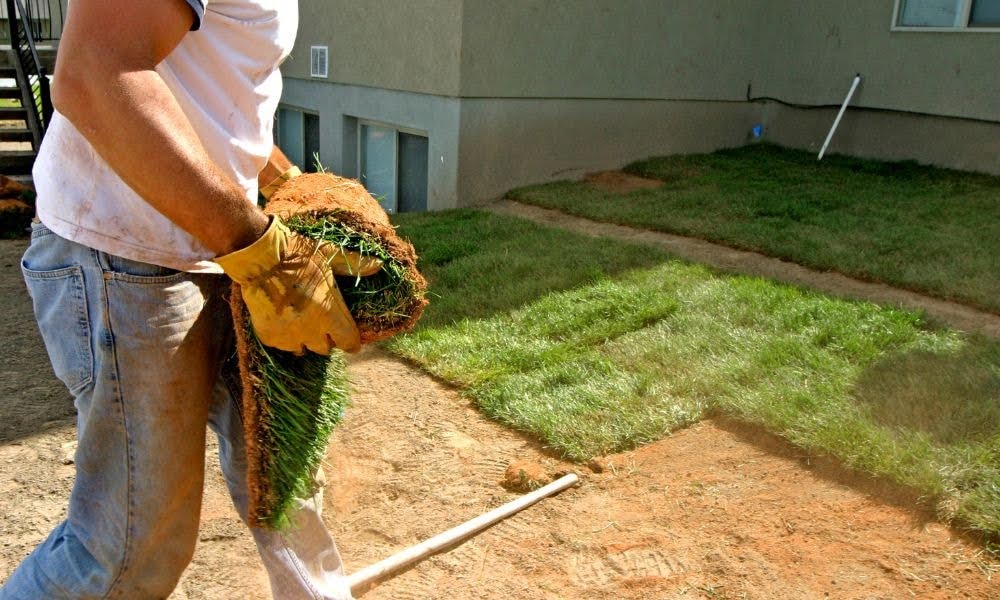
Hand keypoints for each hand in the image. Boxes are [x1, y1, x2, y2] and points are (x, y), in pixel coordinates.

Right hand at [216, 216, 381, 353]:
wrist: (258, 257)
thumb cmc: (298, 254)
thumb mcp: (329, 254)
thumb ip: (354, 264)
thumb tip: (379, 265)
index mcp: (329, 312)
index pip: (349, 343)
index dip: (350, 340)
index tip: (347, 334)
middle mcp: (310, 329)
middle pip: (326, 348)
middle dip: (326, 337)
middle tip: (321, 320)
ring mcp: (288, 334)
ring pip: (303, 349)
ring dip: (305, 339)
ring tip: (300, 321)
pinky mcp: (269, 336)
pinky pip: (283, 345)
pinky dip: (285, 337)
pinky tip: (283, 319)